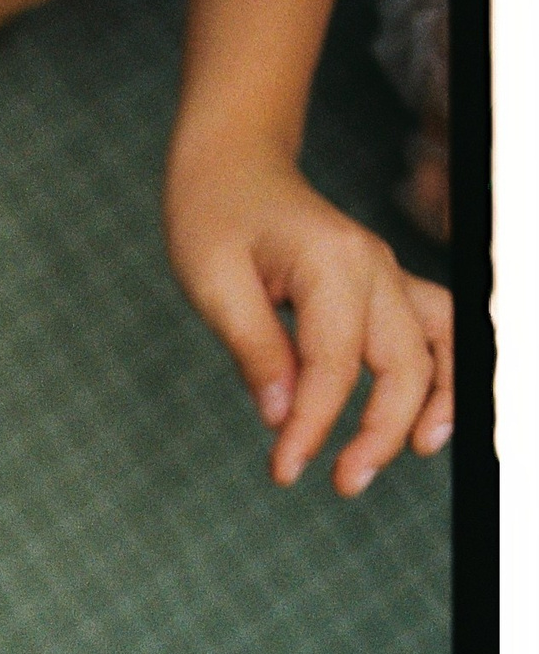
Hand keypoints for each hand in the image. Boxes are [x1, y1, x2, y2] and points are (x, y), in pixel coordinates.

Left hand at [165, 136, 453, 497]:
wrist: (233, 169)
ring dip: (430, 404)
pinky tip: (426, 418)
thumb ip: (252, 347)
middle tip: (341, 483)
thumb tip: (281, 416)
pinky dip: (443, 373)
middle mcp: (375, 265)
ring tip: (407, 454)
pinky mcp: (386, 286)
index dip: (314, 425)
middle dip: (378, 430)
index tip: (285, 471)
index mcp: (330, 262)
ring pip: (437, 345)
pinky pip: (436, 330)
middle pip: (403, 361)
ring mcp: (388, 273)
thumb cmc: (213, 219)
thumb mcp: (211, 282)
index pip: (333, 363)